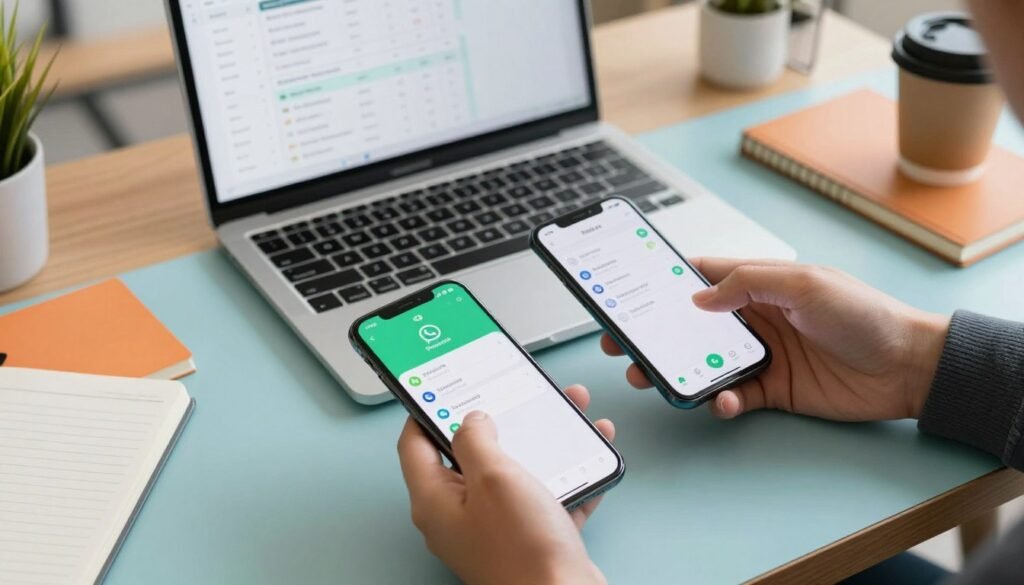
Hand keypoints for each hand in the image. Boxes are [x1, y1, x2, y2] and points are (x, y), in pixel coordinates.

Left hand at [397, 385, 612, 584]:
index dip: (425, 410)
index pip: (415, 445)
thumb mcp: (493, 476)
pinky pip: (545, 497)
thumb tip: (470, 421)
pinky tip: (589, 455)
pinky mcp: (529, 540)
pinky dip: (566, 474)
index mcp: (436, 502)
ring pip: (515, 473)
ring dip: (541, 443)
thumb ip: (474, 440)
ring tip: (568, 414)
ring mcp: (495, 530)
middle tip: (513, 396)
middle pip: (471, 457)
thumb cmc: (523, 549)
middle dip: (500, 422)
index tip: (440, 388)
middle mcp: (460, 517)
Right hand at [602, 259, 949, 421]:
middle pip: (690, 324)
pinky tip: (720, 400)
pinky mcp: (771, 390)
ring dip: (674, 370)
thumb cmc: (863, 315)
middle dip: (654, 332)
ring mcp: (761, 355)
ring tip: (650, 376)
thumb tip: (699, 298)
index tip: (631, 288)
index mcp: (760, 285)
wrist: (907, 368)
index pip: (702, 276)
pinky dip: (718, 400)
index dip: (666, 281)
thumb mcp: (805, 285)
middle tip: (621, 342)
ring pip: (702, 362)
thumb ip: (749, 284)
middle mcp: (754, 318)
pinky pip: (731, 396)